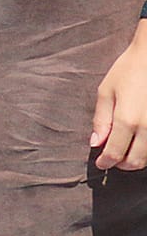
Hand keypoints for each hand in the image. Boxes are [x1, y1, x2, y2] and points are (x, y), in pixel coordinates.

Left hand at [92, 22, 146, 169]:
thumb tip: (96, 143)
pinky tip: (139, 143)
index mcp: (128, 120)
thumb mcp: (106, 91)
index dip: (105, 162)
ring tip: (124, 151)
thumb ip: (101, 120)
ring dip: (136, 160)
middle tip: (111, 159)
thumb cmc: (128, 71)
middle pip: (135, 161)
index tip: (100, 164)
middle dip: (121, 164)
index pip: (115, 153)